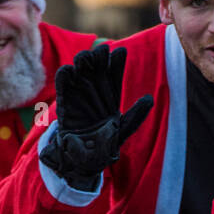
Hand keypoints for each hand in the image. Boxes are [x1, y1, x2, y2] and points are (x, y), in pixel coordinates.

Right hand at [39, 43, 152, 190]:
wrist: (84, 161)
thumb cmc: (105, 146)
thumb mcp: (123, 131)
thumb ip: (135, 115)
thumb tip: (149, 99)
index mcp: (111, 95)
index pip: (115, 73)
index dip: (117, 61)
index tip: (120, 52)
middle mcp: (95, 91)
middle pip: (97, 66)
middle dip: (99, 56)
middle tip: (101, 52)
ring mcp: (79, 94)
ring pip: (80, 69)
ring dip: (82, 60)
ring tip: (85, 59)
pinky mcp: (65, 101)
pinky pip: (63, 84)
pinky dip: (65, 75)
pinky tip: (69, 71)